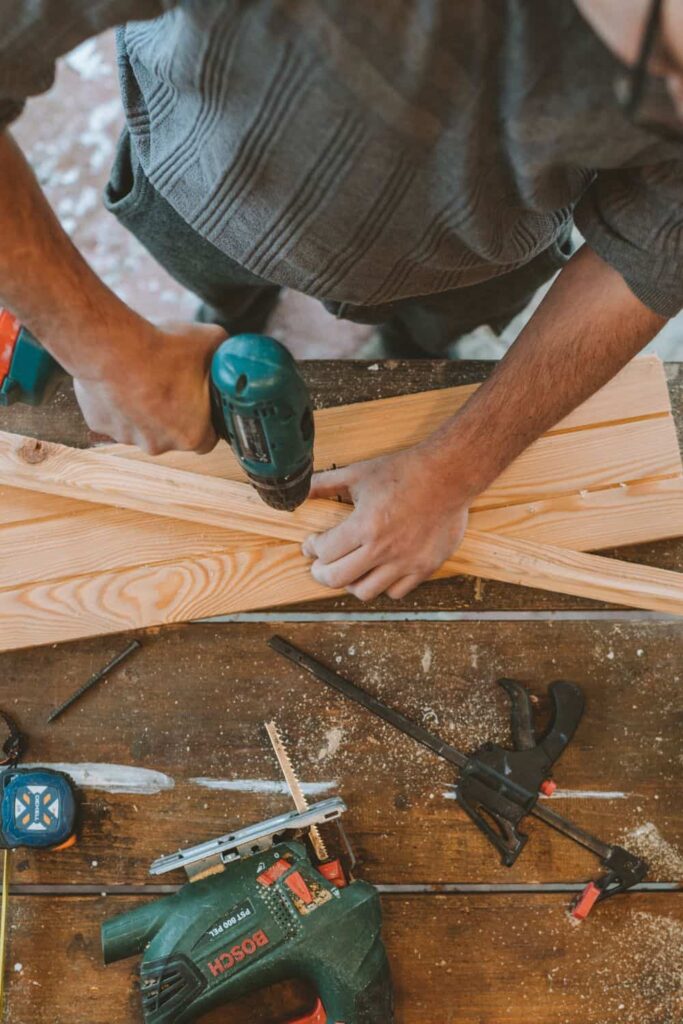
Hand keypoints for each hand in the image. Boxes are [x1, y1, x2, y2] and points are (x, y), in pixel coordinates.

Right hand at [72, 319, 224, 453]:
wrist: (112, 347)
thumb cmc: (162, 350)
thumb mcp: (210, 341)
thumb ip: (223, 353)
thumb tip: (229, 350)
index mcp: (192, 435)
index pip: (208, 438)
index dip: (206, 420)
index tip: (201, 402)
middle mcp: (160, 444)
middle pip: (173, 433)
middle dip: (173, 413)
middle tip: (170, 383)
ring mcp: (127, 437)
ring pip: (142, 426)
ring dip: (145, 408)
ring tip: (143, 378)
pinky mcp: (100, 425)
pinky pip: (114, 416)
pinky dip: (118, 402)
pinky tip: (121, 378)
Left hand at [302, 444, 470, 600]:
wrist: (448, 475)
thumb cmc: (404, 472)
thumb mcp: (359, 473)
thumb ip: (325, 483)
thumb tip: (300, 489)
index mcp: (365, 526)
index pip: (324, 551)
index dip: (311, 548)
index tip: (311, 544)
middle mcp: (384, 549)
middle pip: (337, 579)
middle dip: (321, 573)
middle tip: (319, 565)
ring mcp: (406, 562)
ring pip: (365, 592)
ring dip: (350, 583)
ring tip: (348, 570)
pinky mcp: (425, 567)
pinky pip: (396, 592)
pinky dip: (382, 586)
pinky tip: (378, 571)